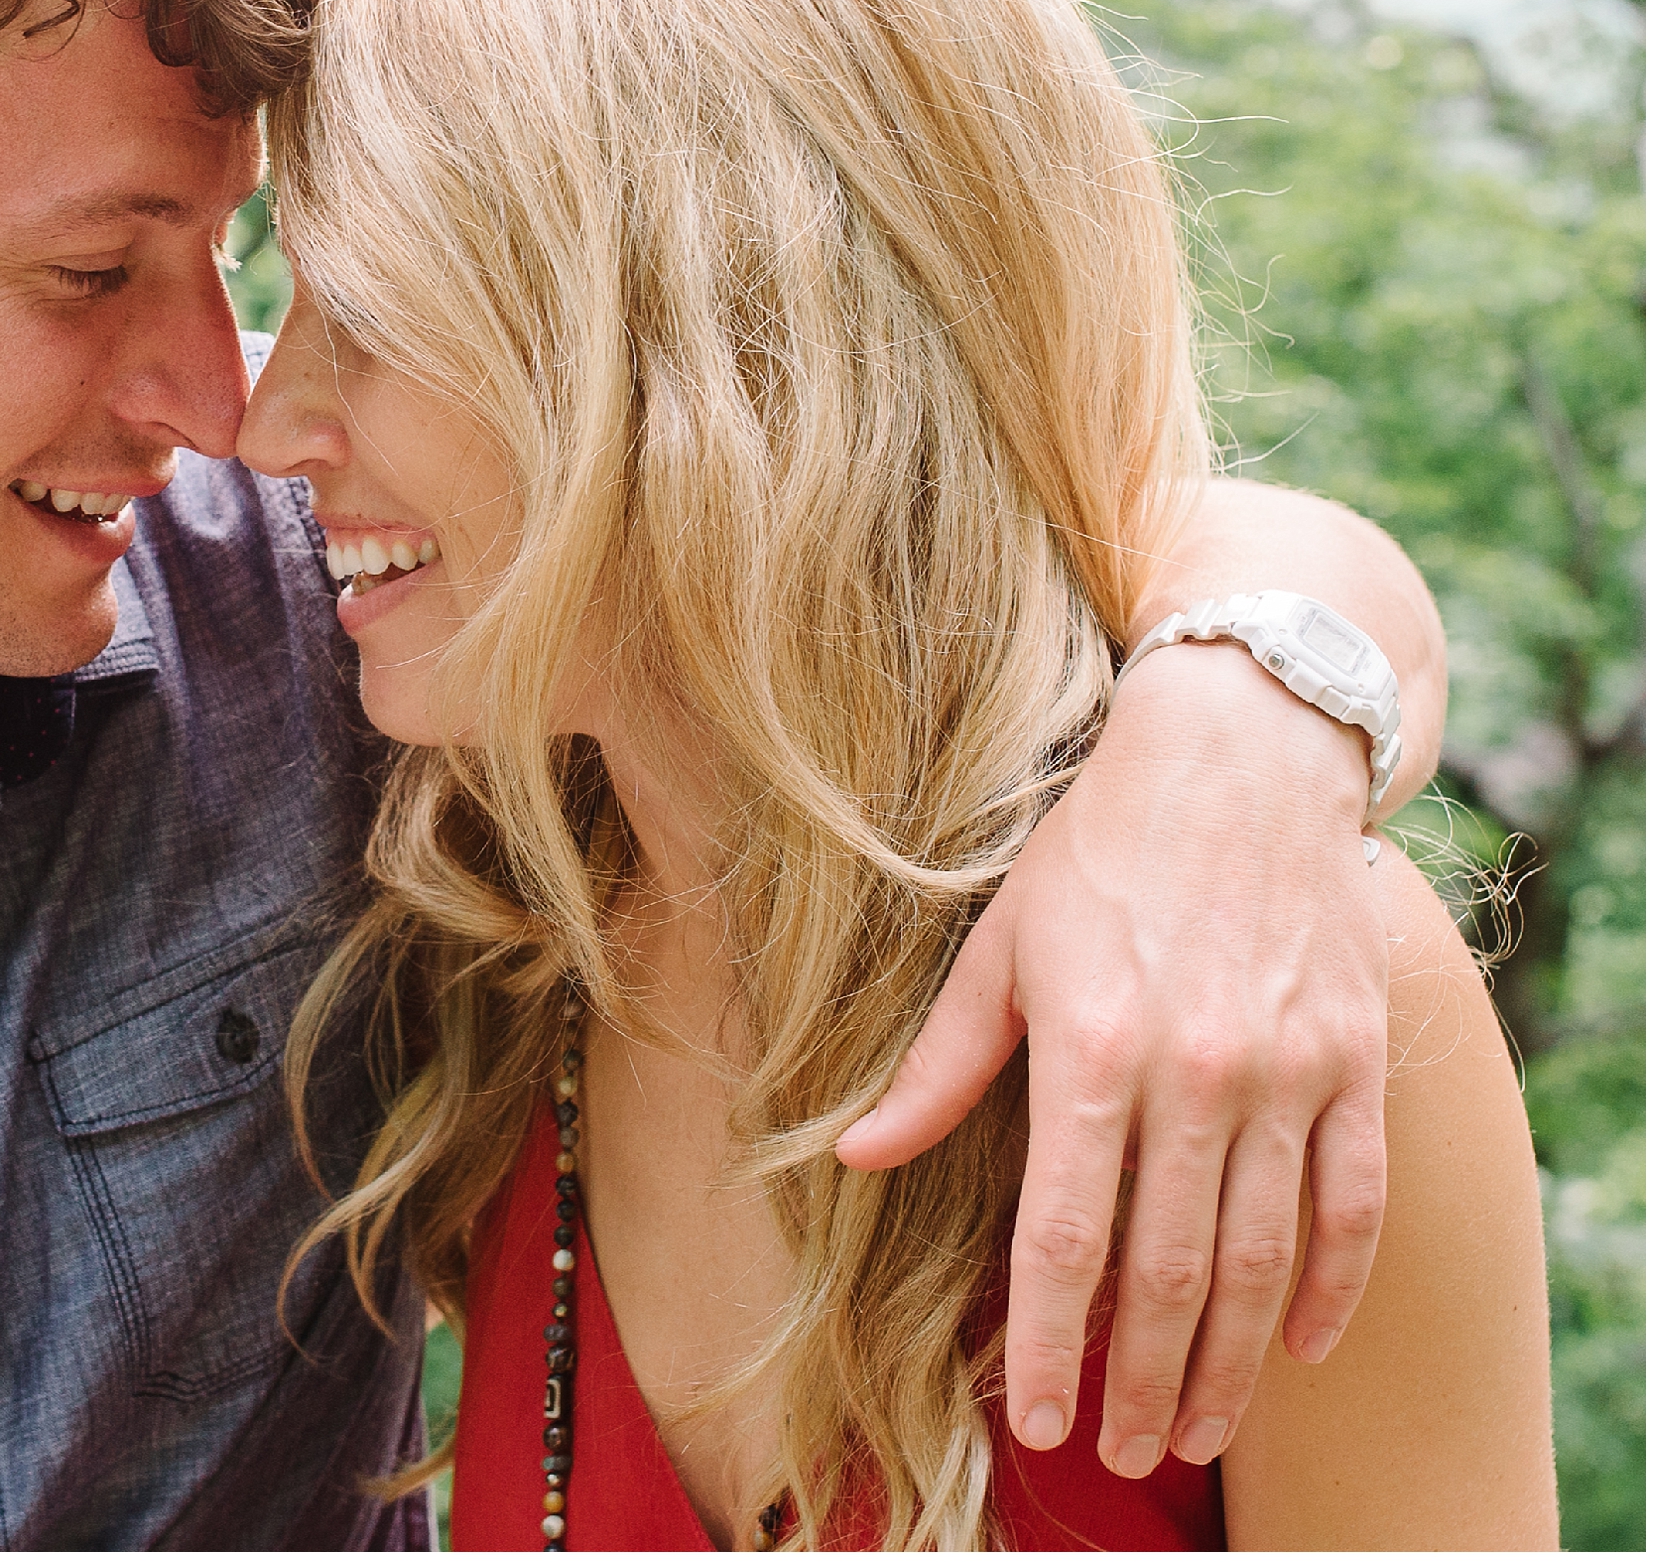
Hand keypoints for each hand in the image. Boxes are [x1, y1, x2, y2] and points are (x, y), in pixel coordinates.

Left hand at [834, 641, 1390, 1475]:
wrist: (1242, 756)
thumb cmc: (1097, 850)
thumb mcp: (999, 947)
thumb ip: (939, 1067)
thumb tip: (852, 1155)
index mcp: (1094, 1050)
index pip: (1066, 1236)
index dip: (1052, 1341)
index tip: (1040, 1418)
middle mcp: (1198, 1073)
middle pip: (1170, 1271)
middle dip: (1140, 1379)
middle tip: (1120, 1451)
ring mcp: (1289, 1071)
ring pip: (1262, 1257)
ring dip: (1227, 1361)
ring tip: (1191, 1428)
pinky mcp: (1356, 1060)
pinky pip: (1353, 1204)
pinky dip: (1329, 1286)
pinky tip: (1302, 1348)